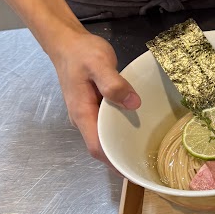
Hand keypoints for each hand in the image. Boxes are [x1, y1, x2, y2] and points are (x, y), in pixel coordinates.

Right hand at [50, 32, 140, 163]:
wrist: (67, 43)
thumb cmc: (82, 53)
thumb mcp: (100, 64)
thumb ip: (114, 84)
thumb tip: (133, 104)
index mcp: (83, 113)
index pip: (97, 148)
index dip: (114, 162)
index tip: (133, 170)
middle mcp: (83, 118)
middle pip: (101, 148)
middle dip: (120, 158)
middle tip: (147, 163)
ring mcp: (87, 113)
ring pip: (104, 137)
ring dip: (120, 145)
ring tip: (146, 150)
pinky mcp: (93, 107)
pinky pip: (106, 125)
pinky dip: (119, 131)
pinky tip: (136, 129)